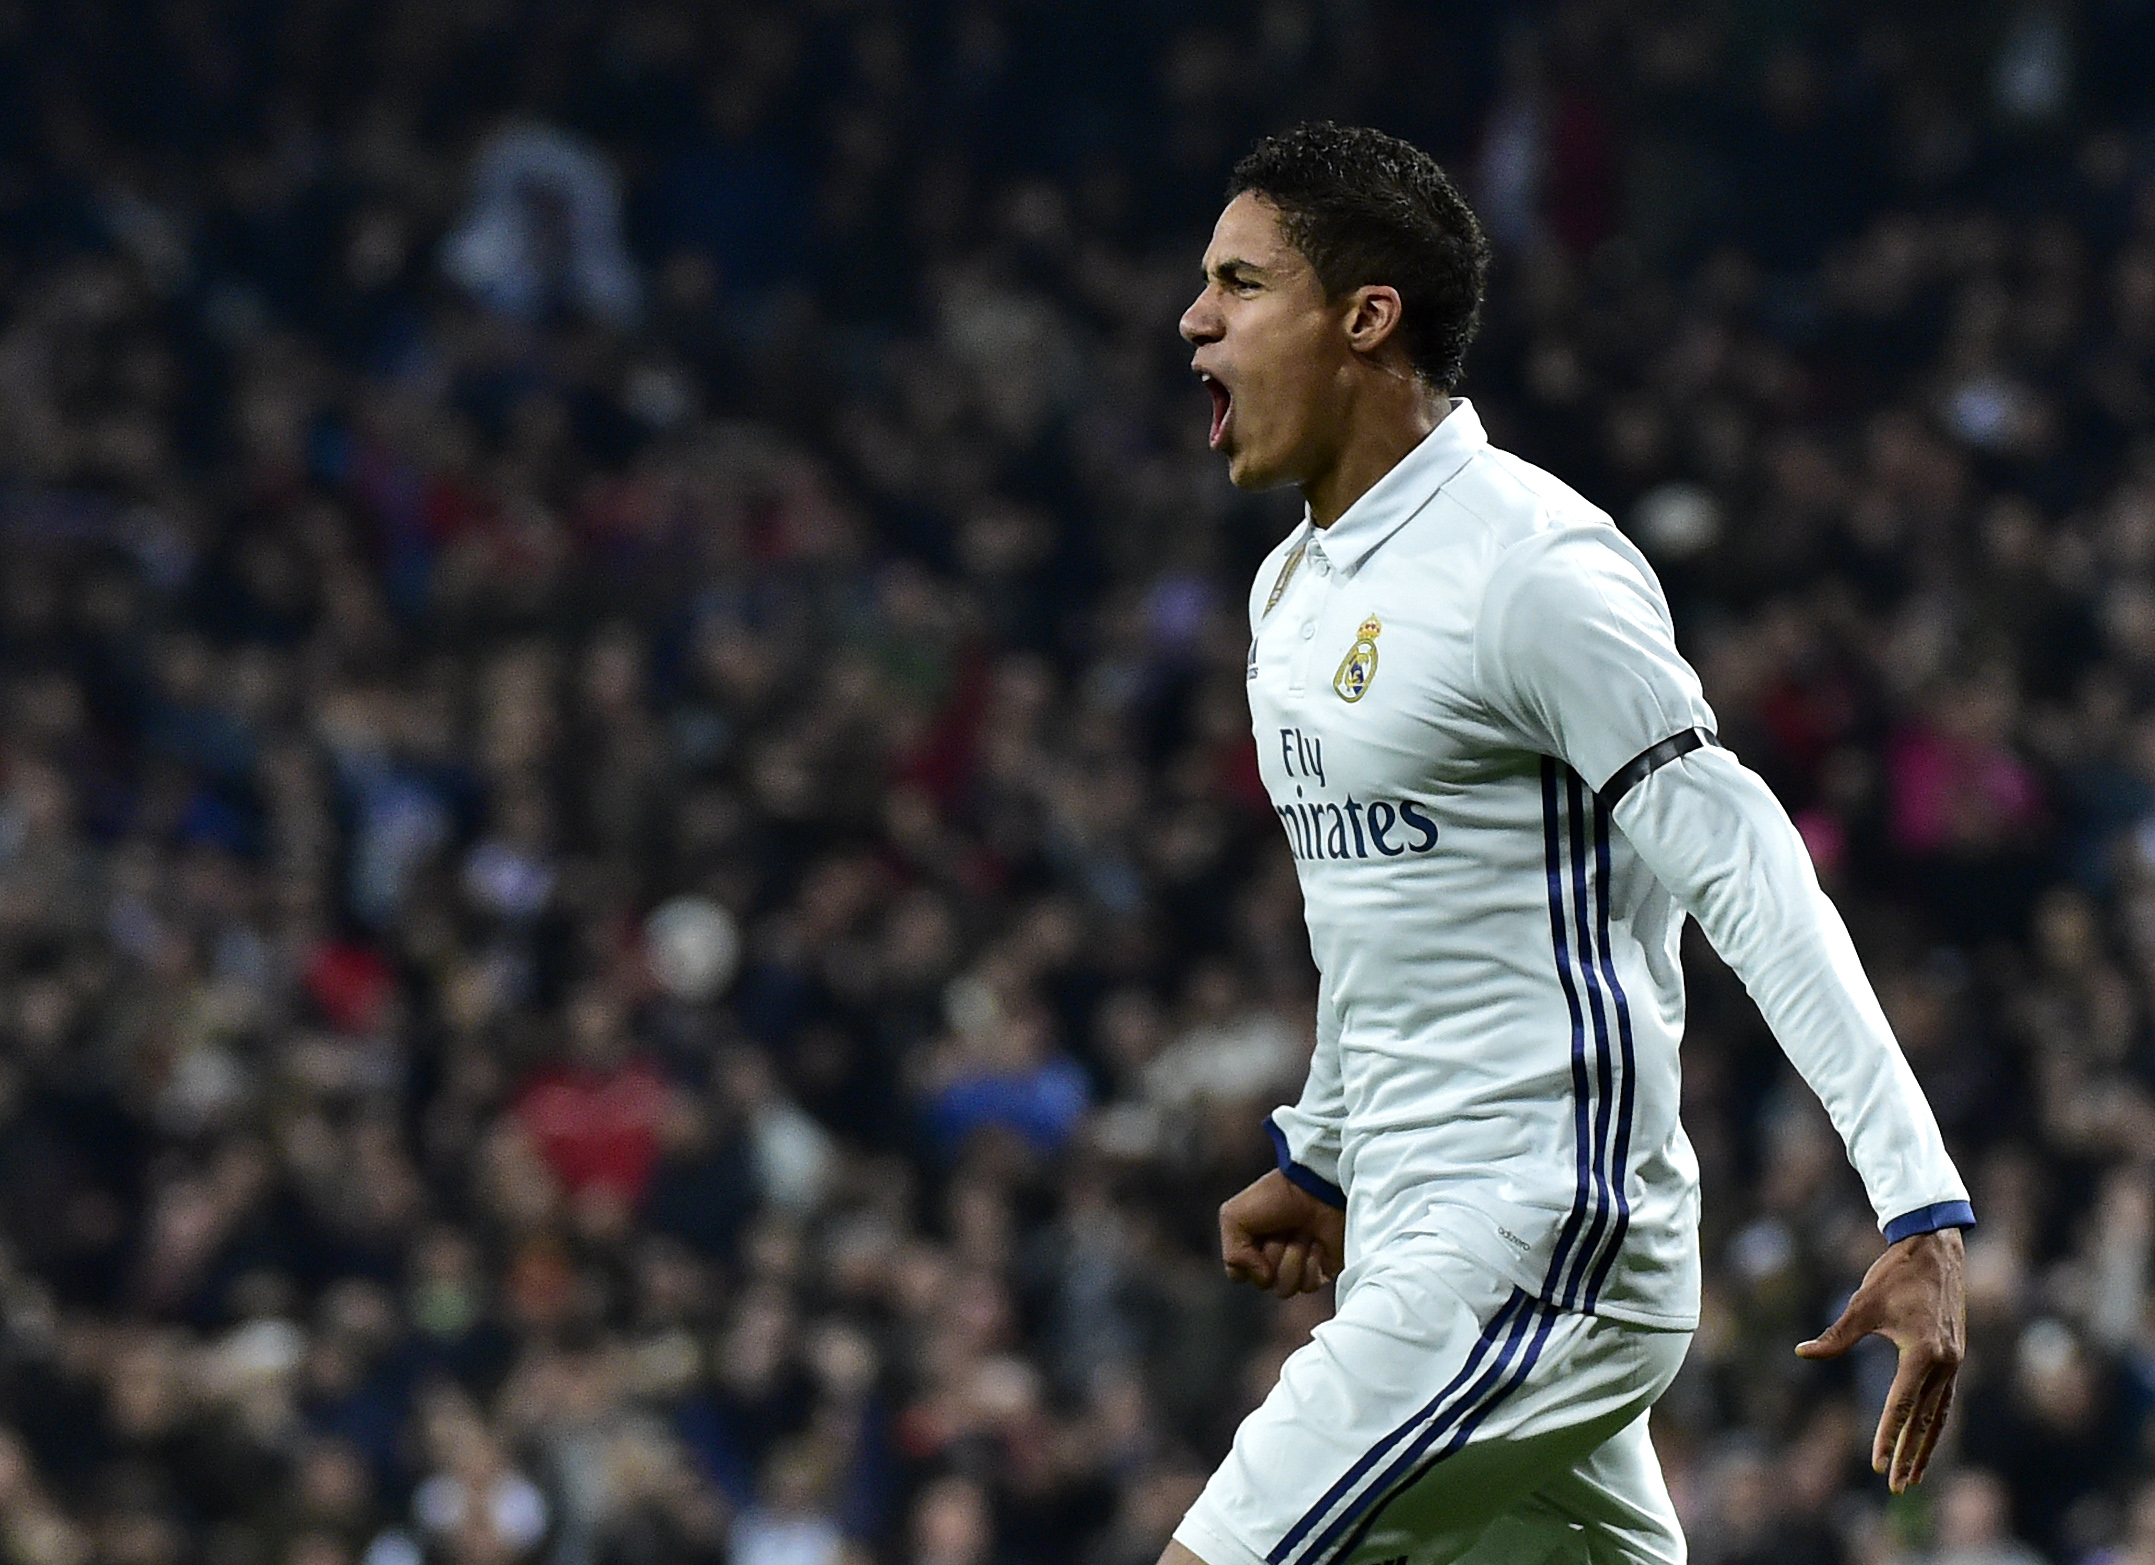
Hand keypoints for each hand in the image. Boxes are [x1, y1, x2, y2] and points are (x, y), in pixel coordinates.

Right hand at [1219, 1169, 1345, 1297]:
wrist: (1316, 1188)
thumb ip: (1232, 1255)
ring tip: (1303, 1232)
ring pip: (1286, 1288)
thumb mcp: (1233, 1216)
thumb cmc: (1275, 1196)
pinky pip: (1310, 1286)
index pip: (1239, 1275)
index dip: (1247, 1258)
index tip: (1258, 1231)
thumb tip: (1261, 1277)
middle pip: (1264, 1283)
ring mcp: (1298, 1268)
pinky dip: (1313, 1262)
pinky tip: (1318, 1242)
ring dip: (1295, 1256)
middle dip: (1275, 1253)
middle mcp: (1273, 1261)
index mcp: (1250, 1248)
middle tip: (1284, 1228)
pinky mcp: (1322, 1272)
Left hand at [1795, 1227, 1965, 1492]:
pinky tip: (1926, 1438)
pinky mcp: (1955, 1357)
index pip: (1901, 1406)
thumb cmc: (1895, 1275)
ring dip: (1926, 1446)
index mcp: (1922, 1353)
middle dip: (1908, 1454)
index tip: (1877, 1465)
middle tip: (1896, 1486)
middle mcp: (1944, 1364)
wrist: (1936, 1249)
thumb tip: (1803, 1352)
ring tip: (1914, 1475)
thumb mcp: (1862, 1305)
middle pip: (1924, 1421)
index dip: (1887, 1437)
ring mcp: (1954, 1362)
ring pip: (1939, 1416)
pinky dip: (1935, 1423)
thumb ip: (1836, 1337)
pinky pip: (1945, 1400)